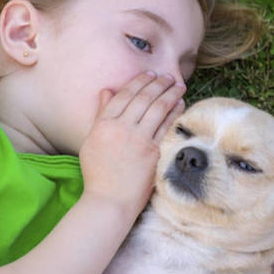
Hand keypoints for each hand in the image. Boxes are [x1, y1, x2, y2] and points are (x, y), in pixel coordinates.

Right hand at [78, 72, 185, 215]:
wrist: (110, 199)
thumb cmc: (98, 172)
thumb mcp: (92, 140)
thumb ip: (101, 114)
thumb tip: (107, 91)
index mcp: (104, 124)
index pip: (124, 95)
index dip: (139, 82)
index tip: (150, 74)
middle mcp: (122, 128)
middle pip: (144, 98)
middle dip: (159, 83)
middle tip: (169, 76)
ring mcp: (139, 140)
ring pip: (158, 109)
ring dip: (170, 93)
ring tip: (178, 85)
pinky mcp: (154, 152)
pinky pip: (167, 127)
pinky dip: (175, 112)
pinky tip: (181, 104)